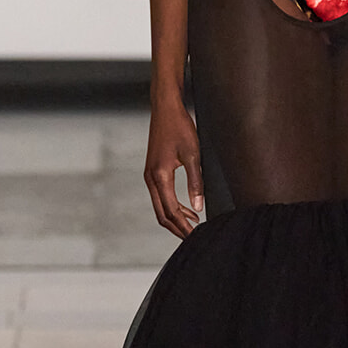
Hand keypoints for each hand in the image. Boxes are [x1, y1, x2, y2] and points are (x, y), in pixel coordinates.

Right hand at [144, 97, 203, 238]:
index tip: (196, 236)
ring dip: (175, 219)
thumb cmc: (180, 128)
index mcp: (160, 176)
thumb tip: (198, 207)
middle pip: (162, 214)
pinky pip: (161, 196)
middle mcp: (151, 178)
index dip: (183, 226)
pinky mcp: (153, 171)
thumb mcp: (193, 154)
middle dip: (177, 228)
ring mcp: (149, 175)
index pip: (171, 211)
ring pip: (160, 207)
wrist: (165, 109)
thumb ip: (196, 182)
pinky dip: (172, 206)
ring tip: (193, 226)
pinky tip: (188, 208)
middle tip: (193, 238)